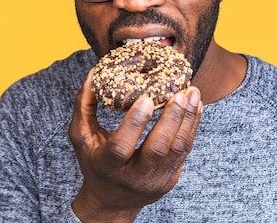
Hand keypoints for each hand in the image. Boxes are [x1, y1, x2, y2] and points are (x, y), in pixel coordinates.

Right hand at [68, 71, 202, 222]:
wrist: (112, 202)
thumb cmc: (94, 163)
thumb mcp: (81, 138)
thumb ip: (84, 107)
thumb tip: (94, 75)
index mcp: (107, 166)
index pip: (121, 147)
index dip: (134, 123)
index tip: (147, 99)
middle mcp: (132, 177)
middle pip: (157, 149)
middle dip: (171, 119)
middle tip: (180, 93)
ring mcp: (155, 180)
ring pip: (177, 149)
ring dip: (187, 119)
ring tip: (192, 94)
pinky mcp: (170, 179)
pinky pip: (185, 151)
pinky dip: (192, 127)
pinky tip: (195, 107)